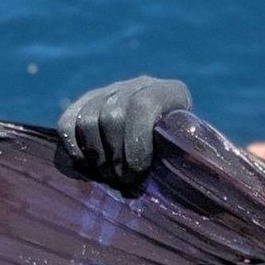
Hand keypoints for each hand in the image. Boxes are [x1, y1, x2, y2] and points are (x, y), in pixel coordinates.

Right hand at [57, 76, 190, 185]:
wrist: (166, 152)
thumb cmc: (186, 163)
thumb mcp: (196, 158)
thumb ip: (194, 161)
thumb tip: (195, 176)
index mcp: (171, 93)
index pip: (143, 106)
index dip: (136, 141)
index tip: (139, 171)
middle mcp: (139, 84)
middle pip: (113, 115)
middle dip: (116, 155)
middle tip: (123, 179)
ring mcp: (110, 91)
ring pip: (88, 119)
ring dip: (96, 155)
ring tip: (109, 174)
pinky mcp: (85, 103)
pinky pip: (68, 121)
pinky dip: (73, 147)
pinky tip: (87, 164)